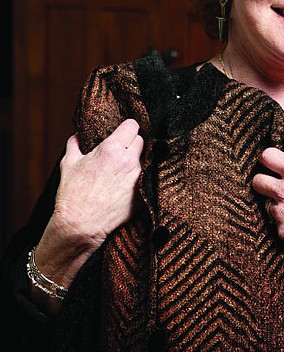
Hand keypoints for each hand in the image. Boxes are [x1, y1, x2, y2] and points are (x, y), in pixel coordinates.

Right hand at [34, 119, 143, 289]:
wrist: (81, 225)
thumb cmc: (73, 195)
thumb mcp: (69, 164)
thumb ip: (74, 145)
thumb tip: (77, 136)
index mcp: (112, 149)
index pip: (132, 126)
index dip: (127, 127)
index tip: (123, 131)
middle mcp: (129, 161)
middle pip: (141, 140)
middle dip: (132, 142)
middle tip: (122, 149)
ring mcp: (138, 178)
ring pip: (145, 159)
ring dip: (136, 160)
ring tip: (124, 167)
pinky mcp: (142, 194)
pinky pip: (146, 179)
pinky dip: (138, 178)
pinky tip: (127, 183)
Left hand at [252, 139, 283, 254]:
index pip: (267, 157)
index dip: (268, 159)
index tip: (272, 164)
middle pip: (257, 181)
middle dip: (263, 182)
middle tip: (275, 187)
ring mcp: (282, 213)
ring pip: (268, 205)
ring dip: (278, 206)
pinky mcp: (283, 232)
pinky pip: (278, 225)